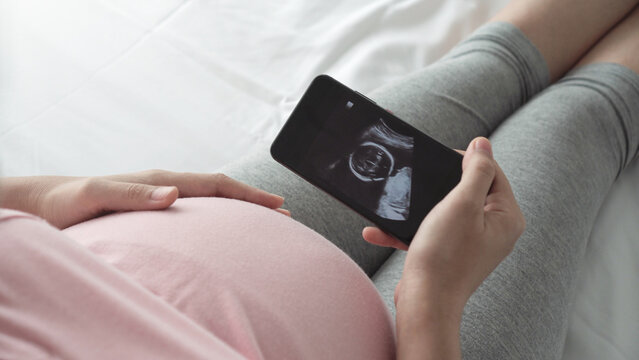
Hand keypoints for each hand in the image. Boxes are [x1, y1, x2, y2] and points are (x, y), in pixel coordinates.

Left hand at [0, 170, 286, 228]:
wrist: (47, 204)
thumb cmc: (68, 203)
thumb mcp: (96, 196)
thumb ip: (133, 195)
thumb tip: (175, 193)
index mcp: (161, 181)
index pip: (216, 184)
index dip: (249, 195)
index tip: (278, 204)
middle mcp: (167, 186)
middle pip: (222, 190)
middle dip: (254, 201)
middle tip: (285, 214)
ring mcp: (162, 196)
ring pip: (212, 200)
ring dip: (240, 209)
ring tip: (264, 222)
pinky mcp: (155, 210)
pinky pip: (197, 211)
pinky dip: (219, 217)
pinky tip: (222, 232)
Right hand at [363, 137, 524, 358]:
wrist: (424, 303)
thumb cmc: (445, 256)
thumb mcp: (462, 204)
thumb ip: (476, 171)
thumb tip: (483, 144)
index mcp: (506, 217)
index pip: (493, 173)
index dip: (468, 160)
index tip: (441, 158)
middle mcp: (494, 231)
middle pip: (468, 190)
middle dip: (438, 185)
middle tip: (419, 180)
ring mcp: (472, 244)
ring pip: (444, 211)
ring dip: (417, 209)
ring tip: (395, 206)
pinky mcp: (450, 254)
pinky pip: (431, 231)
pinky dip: (408, 230)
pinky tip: (379, 231)